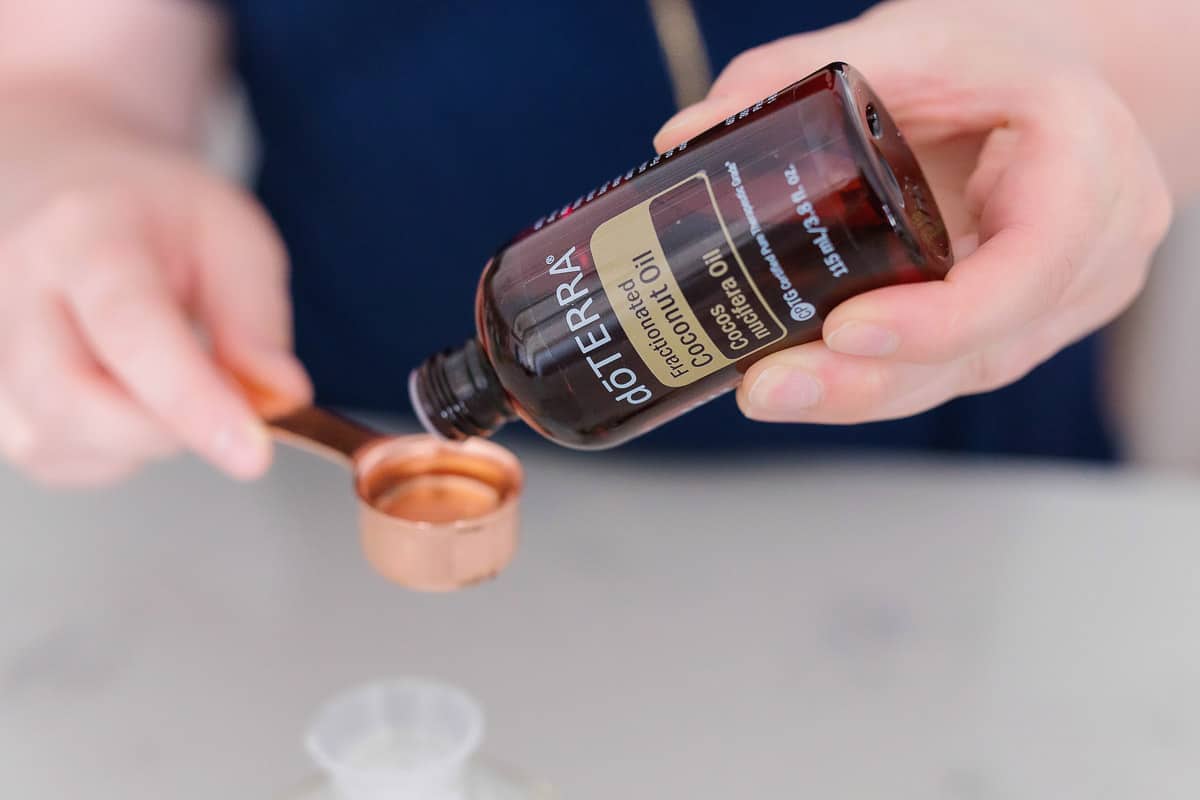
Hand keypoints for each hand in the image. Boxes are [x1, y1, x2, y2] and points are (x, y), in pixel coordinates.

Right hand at [0, 100, 309, 485]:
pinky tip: (131, 400)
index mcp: (83, 230)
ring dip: (140, 441)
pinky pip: (53, 458)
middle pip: (72, 399)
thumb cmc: (152, 213)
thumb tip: (282, 397)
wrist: (61, 187)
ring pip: (56, 440)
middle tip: (228, 411)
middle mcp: (12, 284)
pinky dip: (111, 451)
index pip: (130, 325)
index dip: (191, 398)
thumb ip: (256, 318)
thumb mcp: (230, 235)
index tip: (253, 452)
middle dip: (167, 431)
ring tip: (172, 381)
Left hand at [654, 1, 1172, 423]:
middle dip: (871, 381)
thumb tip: (680, 137)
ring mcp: (1067, 294)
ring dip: (861, 393)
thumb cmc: (980, 57)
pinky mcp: (1023, 321)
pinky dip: (877, 377)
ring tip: (766, 390)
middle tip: (767, 387)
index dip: (941, 318)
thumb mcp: (901, 42)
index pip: (1031, 266)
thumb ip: (794, 76)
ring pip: (964, 371)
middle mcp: (1097, 242)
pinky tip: (803, 380)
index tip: (842, 330)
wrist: (1043, 79)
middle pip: (988, 345)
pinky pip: (952, 364)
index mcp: (1086, 158)